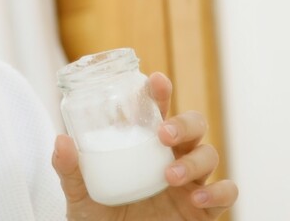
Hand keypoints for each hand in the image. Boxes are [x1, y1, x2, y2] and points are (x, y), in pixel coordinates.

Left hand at [51, 73, 237, 219]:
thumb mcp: (80, 197)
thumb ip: (70, 171)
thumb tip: (61, 140)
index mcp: (146, 148)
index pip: (158, 112)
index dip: (160, 94)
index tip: (156, 81)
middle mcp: (173, 159)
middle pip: (194, 126)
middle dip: (184, 123)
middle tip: (164, 134)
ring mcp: (191, 184)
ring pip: (210, 155)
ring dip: (195, 160)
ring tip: (170, 175)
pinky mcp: (205, 210)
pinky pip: (228, 193)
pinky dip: (220, 192)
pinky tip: (199, 197)